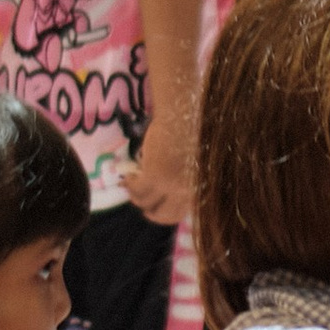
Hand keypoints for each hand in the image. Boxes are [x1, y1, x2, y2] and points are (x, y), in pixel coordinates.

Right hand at [117, 111, 193, 226]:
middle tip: (144, 208)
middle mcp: (188, 191)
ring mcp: (171, 185)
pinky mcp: (155, 176)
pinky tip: (128, 177)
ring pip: (147, 203)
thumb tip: (169, 184)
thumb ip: (186, 176)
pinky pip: (137, 190)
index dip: (167, 212)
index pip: (183, 212)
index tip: (159, 207)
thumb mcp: (195, 160)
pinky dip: (130, 185)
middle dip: (153, 214)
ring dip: (136, 197)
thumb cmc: (194, 129)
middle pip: (166, 216)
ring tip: (131, 187)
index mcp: (201, 188)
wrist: (186, 113)